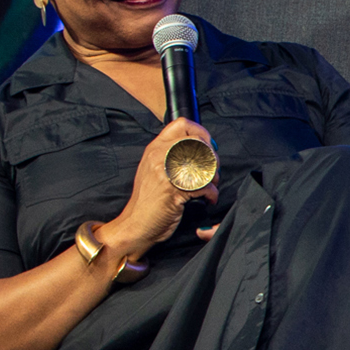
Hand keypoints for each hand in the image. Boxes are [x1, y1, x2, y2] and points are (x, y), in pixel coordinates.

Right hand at [103, 119, 221, 260]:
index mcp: (155, 148)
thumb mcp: (154, 168)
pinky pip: (206, 186)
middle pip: (199, 142)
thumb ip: (171, 154)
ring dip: (214, 177)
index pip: (182, 124)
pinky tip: (208, 199)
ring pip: (205, 164)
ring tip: (209, 186)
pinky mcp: (174, 190)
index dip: (201, 132)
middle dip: (213, 158)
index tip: (208, 146)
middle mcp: (160, 156)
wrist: (135, 224)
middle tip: (212, 172)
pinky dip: (212, 194)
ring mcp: (166, 172)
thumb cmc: (149, 199)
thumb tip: (201, 146)